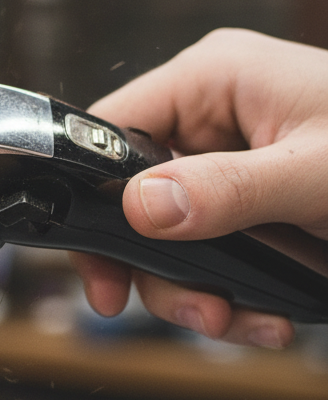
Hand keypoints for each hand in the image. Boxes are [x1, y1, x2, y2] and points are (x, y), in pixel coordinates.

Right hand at [71, 28, 327, 347]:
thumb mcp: (319, 176)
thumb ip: (228, 191)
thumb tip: (140, 208)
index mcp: (213, 79)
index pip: (110, 128)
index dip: (94, 198)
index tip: (100, 268)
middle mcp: (213, 113)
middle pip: (136, 194)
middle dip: (161, 265)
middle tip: (194, 311)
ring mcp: (232, 157)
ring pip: (170, 231)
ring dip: (197, 289)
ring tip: (238, 321)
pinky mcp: (252, 197)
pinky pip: (211, 245)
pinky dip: (230, 289)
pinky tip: (262, 314)